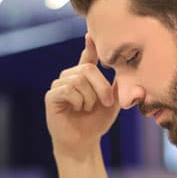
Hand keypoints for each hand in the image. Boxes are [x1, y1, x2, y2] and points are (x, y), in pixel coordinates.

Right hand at [45, 34, 119, 159]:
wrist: (84, 143)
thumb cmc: (97, 122)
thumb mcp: (113, 102)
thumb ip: (116, 85)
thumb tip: (125, 67)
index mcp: (84, 77)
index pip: (87, 57)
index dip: (90, 46)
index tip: (91, 35)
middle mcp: (70, 77)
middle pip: (87, 69)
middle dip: (101, 87)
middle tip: (107, 103)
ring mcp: (59, 86)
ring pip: (78, 79)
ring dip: (90, 97)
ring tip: (88, 108)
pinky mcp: (51, 97)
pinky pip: (67, 89)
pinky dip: (78, 100)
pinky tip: (77, 108)